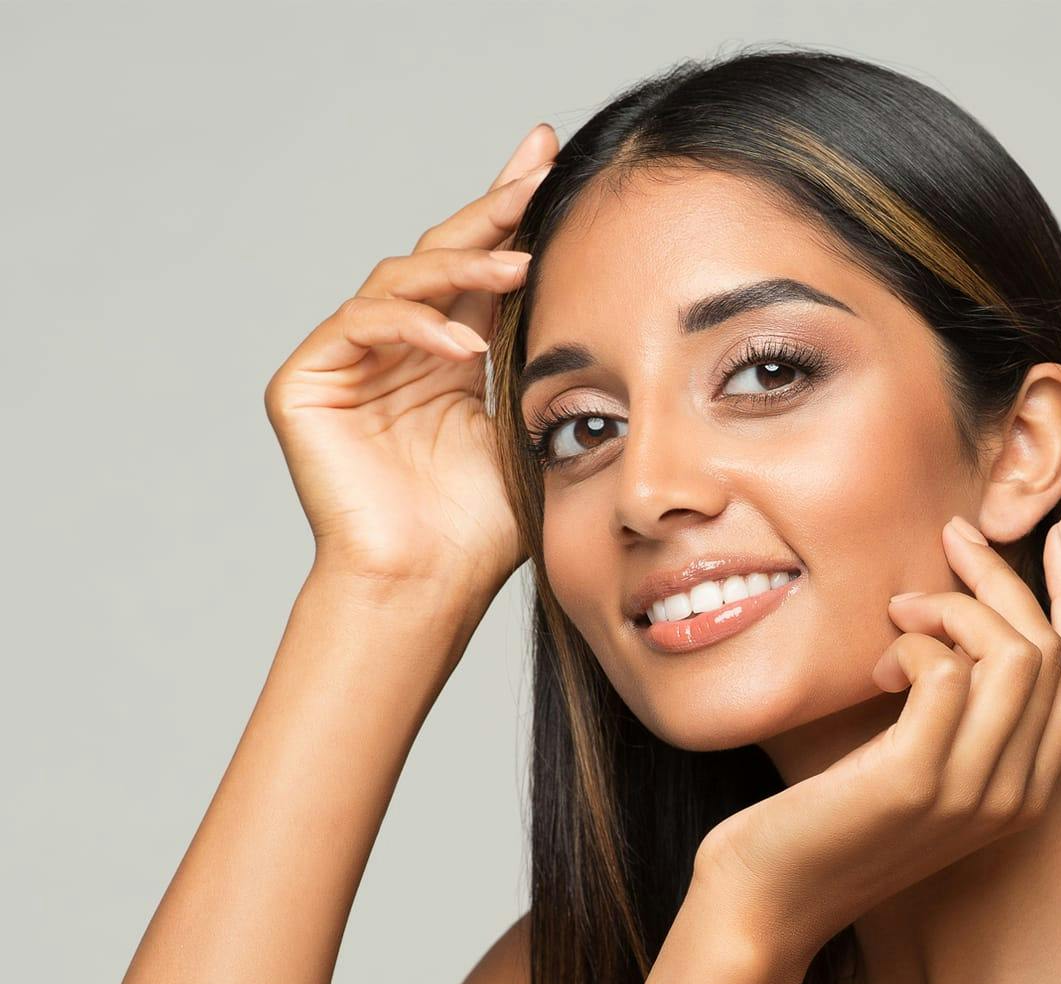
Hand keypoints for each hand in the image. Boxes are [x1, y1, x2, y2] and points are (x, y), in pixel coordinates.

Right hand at [263, 122, 557, 603]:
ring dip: (462, 266)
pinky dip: (415, 328)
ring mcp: (347, 363)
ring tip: (520, 266)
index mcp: (446, 358)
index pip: (479, 271)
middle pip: (440, 255)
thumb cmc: (481, 531)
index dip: (509, 215)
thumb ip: (537, 365)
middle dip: (491, 207)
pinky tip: (465, 346)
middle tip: (537, 161)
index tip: (550, 161)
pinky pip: (361, 325)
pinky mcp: (306, 383)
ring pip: (400, 280)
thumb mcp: (526, 430)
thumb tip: (595, 302)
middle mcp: (395, 351)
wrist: (428, 586)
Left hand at [695, 515, 1060, 961]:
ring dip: (951, 607)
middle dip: (1001, 577)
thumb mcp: (908, 763)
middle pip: (1050, 650)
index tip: (1056, 535)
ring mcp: (971, 792)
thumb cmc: (824, 823)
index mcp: (1025, 790)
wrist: (766, 903)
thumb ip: (950, 712)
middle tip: (948, 538)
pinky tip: (875, 669)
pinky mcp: (915, 781)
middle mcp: (1015, 796)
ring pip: (1012, 653)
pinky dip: (911, 644)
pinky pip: (945, 671)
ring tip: (895, 613)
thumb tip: (957, 618)